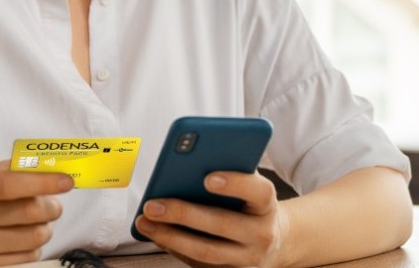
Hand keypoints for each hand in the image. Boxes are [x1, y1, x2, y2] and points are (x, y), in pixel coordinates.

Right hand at [0, 159, 72, 266]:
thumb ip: (20, 170)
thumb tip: (56, 169)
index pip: (7, 183)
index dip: (42, 181)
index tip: (67, 182)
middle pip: (29, 211)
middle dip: (52, 207)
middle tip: (54, 206)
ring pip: (35, 236)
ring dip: (45, 229)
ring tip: (35, 224)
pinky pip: (30, 256)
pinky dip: (34, 248)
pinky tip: (21, 242)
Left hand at [133, 171, 287, 267]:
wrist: (273, 241)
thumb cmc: (250, 204)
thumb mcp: (249, 185)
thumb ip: (230, 170)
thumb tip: (190, 161)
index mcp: (268, 205)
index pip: (259, 192)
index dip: (235, 184)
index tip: (207, 177)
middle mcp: (262, 234)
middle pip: (222, 224)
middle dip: (184, 214)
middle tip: (152, 205)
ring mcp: (247, 259)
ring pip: (207, 252)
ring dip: (171, 237)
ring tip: (145, 222)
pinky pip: (199, 264)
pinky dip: (175, 249)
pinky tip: (156, 235)